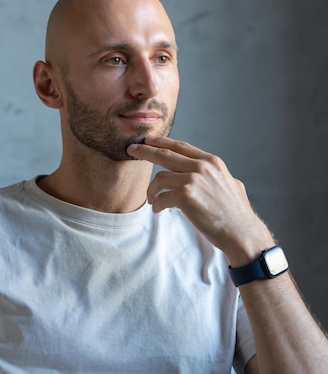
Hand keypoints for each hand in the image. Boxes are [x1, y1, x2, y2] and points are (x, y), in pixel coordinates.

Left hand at [127, 136, 273, 265]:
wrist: (241, 232)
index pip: (181, 147)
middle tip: (131, 150)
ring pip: (160, 178)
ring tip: (151, 200)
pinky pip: (161, 198)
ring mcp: (193, 180)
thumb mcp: (230, 184)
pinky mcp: (185, 197)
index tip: (148, 140)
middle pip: (165, 154)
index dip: (162, 142)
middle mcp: (202, 167)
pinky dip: (157, 205)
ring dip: (152, 190)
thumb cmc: (236, 213)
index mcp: (211, 161)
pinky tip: (158, 210)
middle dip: (145, 151)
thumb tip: (206, 175)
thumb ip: (214, 176)